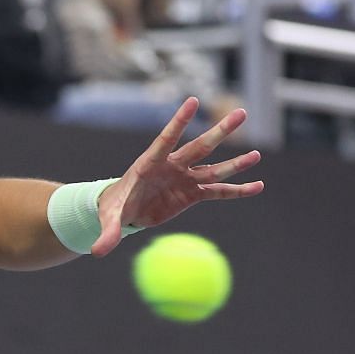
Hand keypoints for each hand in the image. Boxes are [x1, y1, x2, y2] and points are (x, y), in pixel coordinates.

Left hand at [91, 97, 263, 257]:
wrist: (125, 211)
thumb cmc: (114, 208)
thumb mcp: (109, 220)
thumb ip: (108, 233)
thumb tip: (97, 252)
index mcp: (149, 164)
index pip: (166, 139)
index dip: (179, 122)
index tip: (193, 101)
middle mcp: (172, 166)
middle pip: (199, 146)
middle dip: (220, 132)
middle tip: (242, 113)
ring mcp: (185, 178)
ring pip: (214, 168)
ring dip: (235, 163)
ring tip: (257, 155)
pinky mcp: (192, 193)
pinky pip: (218, 191)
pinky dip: (237, 190)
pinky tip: (257, 186)